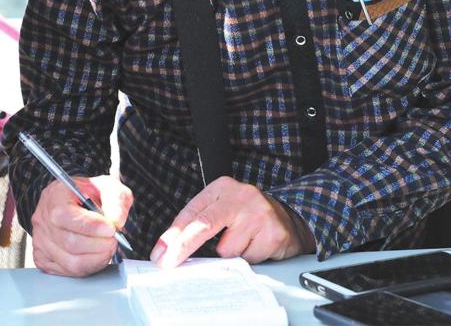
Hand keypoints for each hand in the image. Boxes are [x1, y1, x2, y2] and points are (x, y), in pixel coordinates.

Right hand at [30, 175, 132, 276]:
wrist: (76, 202)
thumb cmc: (89, 194)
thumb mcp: (107, 186)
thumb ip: (116, 199)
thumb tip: (116, 220)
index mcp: (54, 196)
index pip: (65, 215)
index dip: (91, 226)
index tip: (111, 229)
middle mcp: (43, 220)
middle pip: (70, 242)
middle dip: (99, 245)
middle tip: (114, 240)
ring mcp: (40, 241)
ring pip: (70, 262)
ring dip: (96, 259)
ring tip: (108, 248)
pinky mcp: (43, 259)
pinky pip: (68, 272)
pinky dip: (88, 267)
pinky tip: (96, 256)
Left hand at [150, 176, 313, 267]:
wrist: (290, 219)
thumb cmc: (249, 216)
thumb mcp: (223, 210)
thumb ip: (202, 223)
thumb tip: (173, 251)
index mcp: (222, 187)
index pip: (191, 212)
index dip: (173, 235)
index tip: (160, 253)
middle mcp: (240, 195)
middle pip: (204, 224)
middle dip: (182, 246)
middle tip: (167, 263)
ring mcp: (258, 213)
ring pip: (227, 249)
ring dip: (230, 254)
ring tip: (244, 243)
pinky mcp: (273, 233)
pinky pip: (248, 259)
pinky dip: (249, 259)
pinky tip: (257, 246)